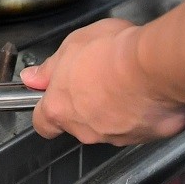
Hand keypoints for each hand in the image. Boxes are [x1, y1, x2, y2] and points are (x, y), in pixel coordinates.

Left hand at [22, 19, 184, 144]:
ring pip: (110, 127)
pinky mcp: (145, 138)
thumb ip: (50, 67)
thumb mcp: (71, 45)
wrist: (153, 65)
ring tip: (128, 82)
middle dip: (87, 105)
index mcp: (60, 108)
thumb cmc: (111, 52)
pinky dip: (143, 114)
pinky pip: (140, 127)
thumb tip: (32, 78)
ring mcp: (116, 137)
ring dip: (115, 111)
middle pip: (79, 124)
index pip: (43, 123)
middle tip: (100, 78)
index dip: (48, 110)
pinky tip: (149, 92)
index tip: (55, 96)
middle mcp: (85, 130)